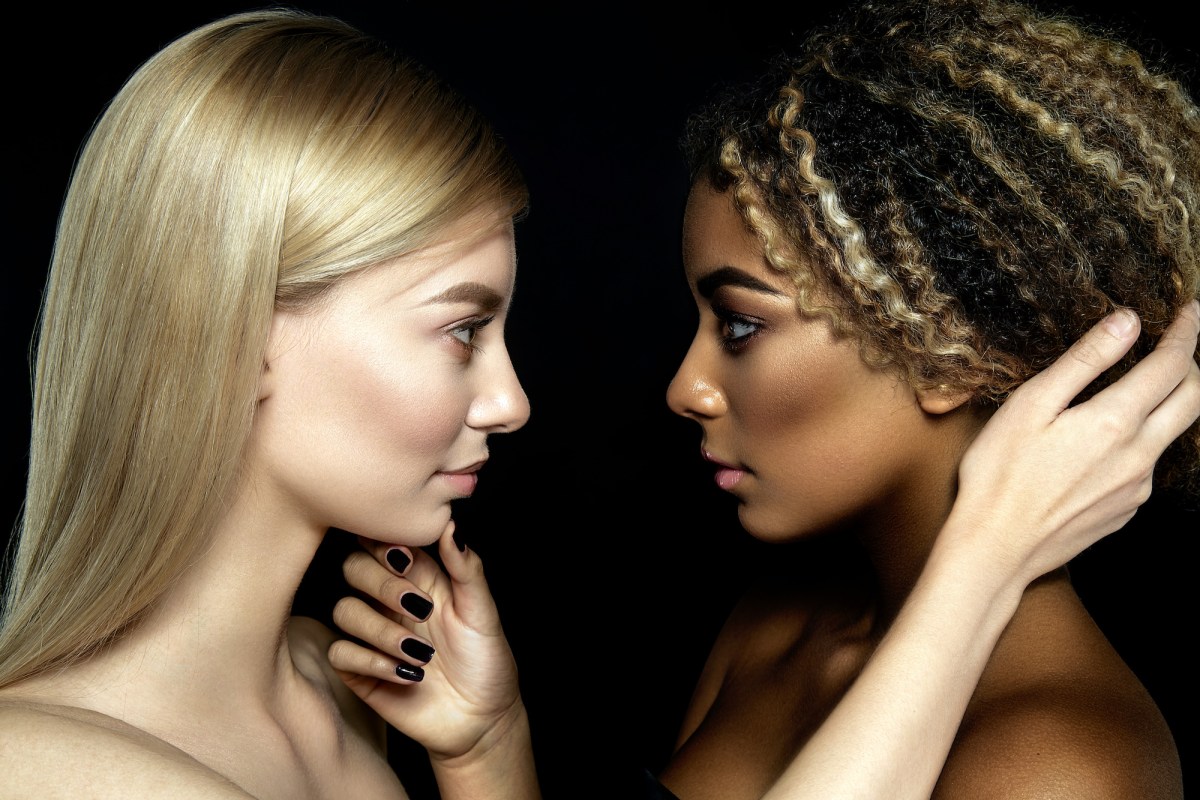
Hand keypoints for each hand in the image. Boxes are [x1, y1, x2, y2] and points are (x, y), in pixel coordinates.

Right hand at [327, 523, 525, 761]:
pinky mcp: (362, 670)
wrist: (481, 719)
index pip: (383, 543)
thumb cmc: (486, 661)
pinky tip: (407, 674)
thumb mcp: (483, 612)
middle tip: (419, 608)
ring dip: (382, 630)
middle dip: (382, 585)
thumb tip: (452, 525)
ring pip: (344, 610)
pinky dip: (371, 661)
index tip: (406, 559)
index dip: (383, 544)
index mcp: (419, 578)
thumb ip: (466, 568)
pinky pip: (340, 652)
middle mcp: (390, 602)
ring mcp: (374, 635)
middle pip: (353, 568)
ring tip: (422, 653)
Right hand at [947, 300, 1199, 584]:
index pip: (1171, 365)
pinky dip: (1142, 441)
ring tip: (1146, 386)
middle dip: (1192, 364)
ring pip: (1172, 434)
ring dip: (1169, 403)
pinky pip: (1147, 466)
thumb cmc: (999, 474)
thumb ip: (1083, 361)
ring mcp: (1137, 487)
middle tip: (1182, 340)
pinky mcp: (1126, 509)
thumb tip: (1126, 323)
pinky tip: (1111, 441)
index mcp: (1115, 422)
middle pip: (1192, 399)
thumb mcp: (1030, 405)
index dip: (1186, 333)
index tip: (1191, 310)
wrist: (996, 548)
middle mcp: (1139, 455)